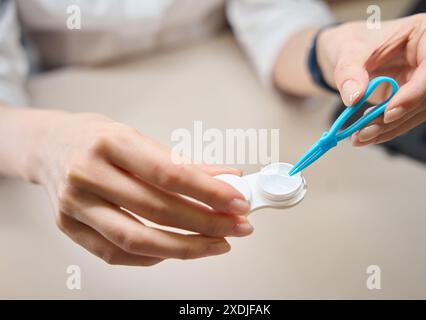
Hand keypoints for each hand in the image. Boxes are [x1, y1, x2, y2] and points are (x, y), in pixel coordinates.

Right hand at [28, 111, 251, 265]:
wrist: (48, 146)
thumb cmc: (96, 139)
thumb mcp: (137, 138)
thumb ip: (181, 163)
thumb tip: (225, 180)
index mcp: (110, 143)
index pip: (168, 173)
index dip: (209, 191)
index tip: (237, 201)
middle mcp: (88, 174)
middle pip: (158, 210)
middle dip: (207, 223)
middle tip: (237, 226)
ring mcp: (74, 205)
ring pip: (138, 240)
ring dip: (186, 247)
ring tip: (217, 243)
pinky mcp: (68, 228)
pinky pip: (116, 254)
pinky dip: (153, 256)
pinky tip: (177, 249)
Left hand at [318, 13, 425, 145]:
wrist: (344, 52)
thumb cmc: (351, 41)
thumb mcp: (345, 51)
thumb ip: (349, 72)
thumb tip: (354, 98)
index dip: (415, 93)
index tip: (388, 113)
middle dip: (395, 118)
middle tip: (365, 131)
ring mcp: (424, 80)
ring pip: (417, 112)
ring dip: (389, 129)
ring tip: (360, 137)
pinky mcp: (412, 97)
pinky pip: (405, 118)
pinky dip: (385, 130)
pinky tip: (365, 135)